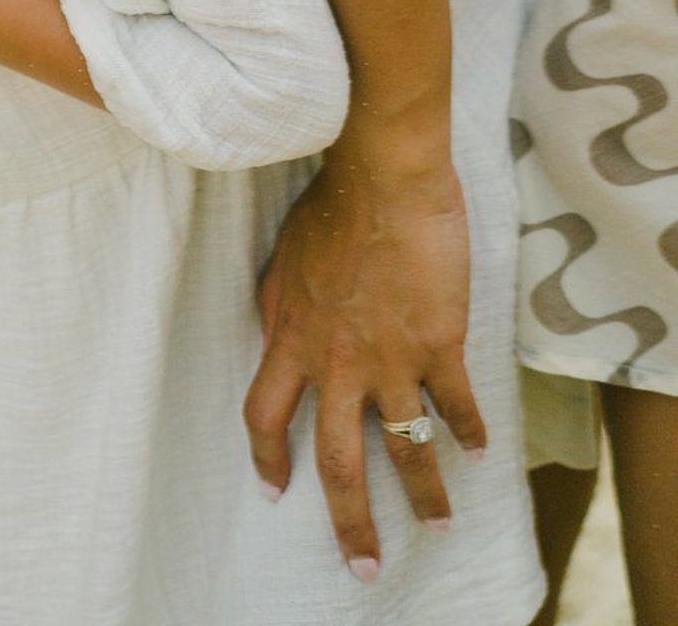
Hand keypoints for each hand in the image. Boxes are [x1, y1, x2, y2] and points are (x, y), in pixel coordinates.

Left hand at [245, 131, 483, 575]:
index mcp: (291, 337)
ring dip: (425, 495)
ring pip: (405, 450)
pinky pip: (455, 406)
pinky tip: (481, 447)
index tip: (274, 493)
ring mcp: (388, 357)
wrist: (382, 177)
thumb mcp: (284, 260)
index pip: (264, 414)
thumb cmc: (330, 206)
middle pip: (337, 462)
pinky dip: (469, 431)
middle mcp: (336, 360)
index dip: (266, 458)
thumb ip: (279, 307)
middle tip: (365, 567)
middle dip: (350, 523)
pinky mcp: (437, 344)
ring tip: (438, 524)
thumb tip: (274, 333)